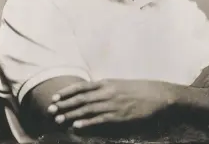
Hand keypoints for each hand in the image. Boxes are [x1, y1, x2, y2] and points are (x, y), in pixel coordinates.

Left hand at [48, 79, 171, 128]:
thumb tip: (90, 91)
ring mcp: (113, 104)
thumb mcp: (119, 83)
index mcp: (107, 82)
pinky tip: (76, 125)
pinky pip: (100, 119)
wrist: (157, 94)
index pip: (83, 86)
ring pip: (88, 109)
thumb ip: (105, 87)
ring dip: (71, 114)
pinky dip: (87, 122)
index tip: (56, 97)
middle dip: (65, 104)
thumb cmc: (138, 88)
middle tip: (50, 109)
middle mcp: (107, 92)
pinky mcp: (119, 116)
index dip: (68, 92)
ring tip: (58, 118)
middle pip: (81, 98)